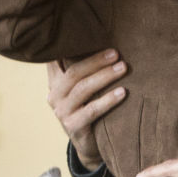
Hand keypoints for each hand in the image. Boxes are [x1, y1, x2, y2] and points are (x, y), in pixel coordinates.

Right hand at [46, 49, 125, 169]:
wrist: (89, 144)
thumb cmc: (90, 108)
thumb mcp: (84, 88)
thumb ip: (85, 69)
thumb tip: (106, 42)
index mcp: (55, 81)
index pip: (56, 58)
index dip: (69, 46)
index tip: (89, 32)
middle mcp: (54, 95)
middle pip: (74, 72)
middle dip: (97, 61)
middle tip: (116, 53)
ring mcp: (61, 111)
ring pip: (83, 89)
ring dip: (105, 76)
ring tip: (123, 68)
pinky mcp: (72, 126)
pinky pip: (92, 110)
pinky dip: (108, 100)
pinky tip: (123, 92)